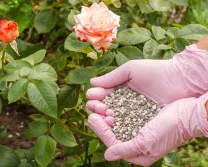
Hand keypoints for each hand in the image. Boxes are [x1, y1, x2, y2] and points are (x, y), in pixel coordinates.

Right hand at [86, 44, 207, 115]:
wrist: (180, 80)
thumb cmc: (155, 71)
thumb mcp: (130, 70)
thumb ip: (111, 77)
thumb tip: (91, 82)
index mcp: (120, 88)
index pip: (102, 94)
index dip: (95, 95)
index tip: (92, 95)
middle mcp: (124, 101)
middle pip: (104, 107)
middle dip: (96, 106)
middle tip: (97, 105)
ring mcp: (132, 113)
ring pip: (112, 117)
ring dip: (103, 115)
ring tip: (103, 112)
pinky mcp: (140, 122)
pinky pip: (125, 124)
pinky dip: (116, 123)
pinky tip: (111, 120)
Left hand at [87, 93, 207, 165]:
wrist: (188, 114)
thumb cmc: (169, 130)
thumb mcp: (146, 143)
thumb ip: (125, 149)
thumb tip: (107, 155)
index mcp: (137, 153)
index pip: (112, 142)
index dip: (100, 130)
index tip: (91, 117)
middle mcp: (136, 142)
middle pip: (113, 132)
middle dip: (101, 121)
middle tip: (92, 108)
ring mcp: (139, 129)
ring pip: (117, 122)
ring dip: (107, 112)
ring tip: (99, 104)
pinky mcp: (141, 118)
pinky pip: (125, 114)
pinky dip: (116, 108)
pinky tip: (110, 101)